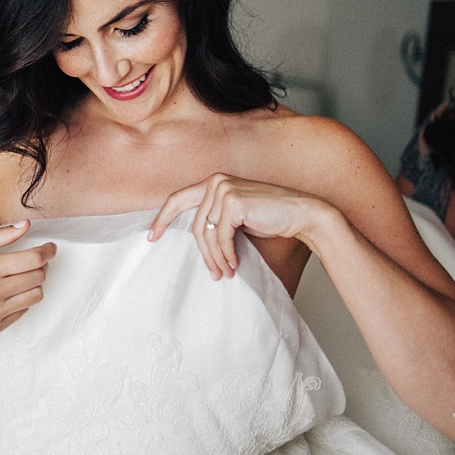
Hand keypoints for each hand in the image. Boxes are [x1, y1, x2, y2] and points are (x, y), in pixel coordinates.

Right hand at [0, 220, 54, 337]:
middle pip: (38, 277)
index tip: (50, 247)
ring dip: (33, 283)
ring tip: (19, 276)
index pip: (33, 259)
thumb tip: (26, 225)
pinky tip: (7, 292)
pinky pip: (23, 311)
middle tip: (32, 260)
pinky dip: (21, 300)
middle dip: (40, 266)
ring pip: (35, 295)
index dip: (47, 251)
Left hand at [148, 173, 329, 279]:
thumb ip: (215, 219)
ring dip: (216, 258)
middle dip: (204, 254)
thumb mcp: (236, 217)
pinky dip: (227, 254)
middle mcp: (216, 181)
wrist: (302, 214)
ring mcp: (224, 189)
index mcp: (213, 182)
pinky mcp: (233, 202)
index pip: (177, 199)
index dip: (162, 218)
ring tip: (225, 273)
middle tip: (213, 273)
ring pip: (206, 234)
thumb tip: (194, 241)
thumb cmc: (270, 218)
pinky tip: (235, 264)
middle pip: (195, 225)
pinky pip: (221, 237)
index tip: (152, 237)